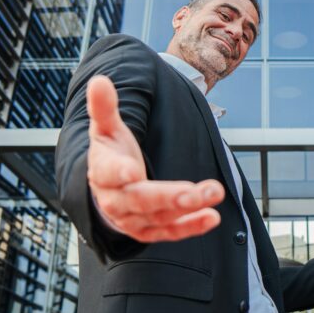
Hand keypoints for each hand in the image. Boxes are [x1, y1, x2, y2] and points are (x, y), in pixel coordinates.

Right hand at [86, 75, 222, 241]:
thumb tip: (99, 81)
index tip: (131, 171)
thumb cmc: (111, 155)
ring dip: (188, 208)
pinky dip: (191, 226)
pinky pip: (171, 231)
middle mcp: (116, 200)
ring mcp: (133, 219)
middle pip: (141, 200)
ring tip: (214, 194)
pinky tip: (212, 217)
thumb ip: (105, 107)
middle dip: (169, 196)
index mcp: (103, 171)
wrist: (106, 191)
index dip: (118, 172)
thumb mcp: (106, 129)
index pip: (108, 172)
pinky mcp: (149, 230)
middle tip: (194, 191)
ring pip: (160, 217)